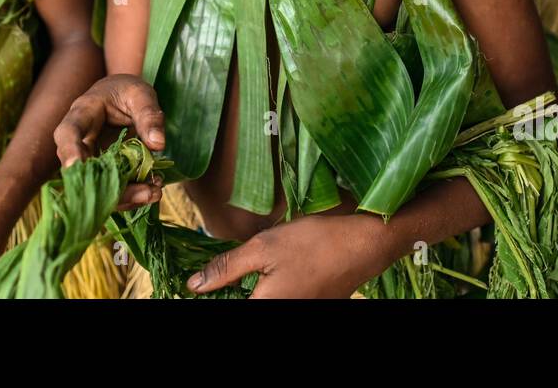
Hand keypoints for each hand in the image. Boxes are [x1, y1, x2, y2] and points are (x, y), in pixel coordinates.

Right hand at [54, 74, 165, 209]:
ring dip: (124, 196)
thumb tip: (157, 144)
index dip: (69, 151)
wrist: (123, 97)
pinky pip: (112, 189)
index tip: (76, 166)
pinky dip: (132, 194)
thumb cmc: (127, 91)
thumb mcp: (141, 94)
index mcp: (82, 113)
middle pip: (82, 169)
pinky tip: (153, 190)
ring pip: (97, 186)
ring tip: (154, 192)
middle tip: (145, 192)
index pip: (68, 133)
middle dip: (109, 187)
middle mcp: (80, 141)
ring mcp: (90, 159)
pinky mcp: (103, 172)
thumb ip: (149, 115)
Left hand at [188, 214, 392, 298]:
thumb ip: (226, 269)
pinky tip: (275, 274)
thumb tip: (193, 286)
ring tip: (248, 271)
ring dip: (253, 292)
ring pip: (265, 303)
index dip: (215, 293)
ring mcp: (302, 312)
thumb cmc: (312, 242)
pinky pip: (283, 302)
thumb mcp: (263, 247)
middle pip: (248, 305)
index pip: (228, 306)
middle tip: (222, 274)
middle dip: (232, 291)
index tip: (200, 284)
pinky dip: (272, 292)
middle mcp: (282, 315)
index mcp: (264, 308)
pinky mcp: (314, 307)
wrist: (364, 245)